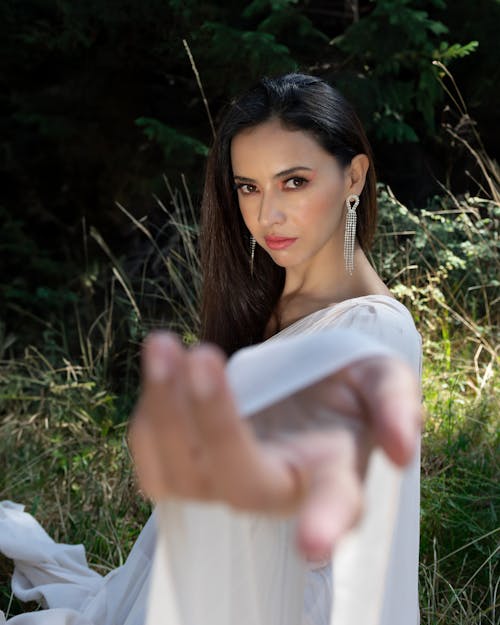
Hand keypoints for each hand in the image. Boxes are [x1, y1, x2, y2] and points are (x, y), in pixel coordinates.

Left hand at [128, 331, 422, 559]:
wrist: (301, 380)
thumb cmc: (346, 385)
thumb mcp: (383, 380)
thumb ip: (396, 406)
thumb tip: (401, 449)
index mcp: (332, 474)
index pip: (335, 504)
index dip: (325, 523)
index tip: (313, 544)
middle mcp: (276, 488)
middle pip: (241, 483)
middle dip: (215, 421)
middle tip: (203, 355)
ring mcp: (226, 481)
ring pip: (183, 476)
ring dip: (166, 412)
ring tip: (164, 345)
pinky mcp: (188, 469)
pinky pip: (153, 461)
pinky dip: (149, 415)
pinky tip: (162, 366)